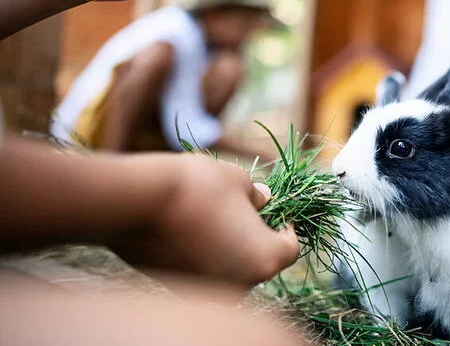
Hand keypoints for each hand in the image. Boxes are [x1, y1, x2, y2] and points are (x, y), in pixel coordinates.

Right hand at [111, 155, 299, 287]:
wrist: (135, 203)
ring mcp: (209, 290)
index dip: (287, 226)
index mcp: (265, 259)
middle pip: (260, 261)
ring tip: (214, 215)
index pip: (290, 248)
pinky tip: (190, 228)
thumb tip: (264, 201)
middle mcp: (242, 284)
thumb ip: (257, 197)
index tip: (278, 210)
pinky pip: (203, 271)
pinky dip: (204, 254)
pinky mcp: (179, 288)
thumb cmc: (198, 187)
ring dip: (229, 246)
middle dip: (256, 235)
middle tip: (245, 209)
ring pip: (231, 268)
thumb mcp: (239, 181)